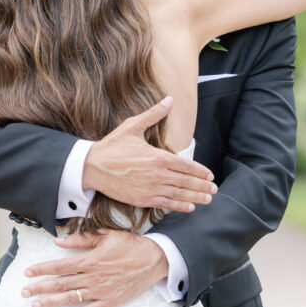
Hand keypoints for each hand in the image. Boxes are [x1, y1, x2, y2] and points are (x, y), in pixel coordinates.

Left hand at [21, 229, 168, 306]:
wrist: (154, 260)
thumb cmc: (130, 245)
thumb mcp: (105, 235)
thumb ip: (80, 239)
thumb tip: (58, 242)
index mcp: (89, 260)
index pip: (59, 266)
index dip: (41, 269)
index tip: (27, 272)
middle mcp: (92, 277)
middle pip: (60, 284)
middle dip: (39, 288)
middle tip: (24, 292)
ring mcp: (100, 291)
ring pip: (70, 298)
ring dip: (50, 303)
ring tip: (35, 306)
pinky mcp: (109, 301)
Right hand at [82, 96, 215, 212]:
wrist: (91, 167)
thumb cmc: (112, 146)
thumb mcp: (132, 126)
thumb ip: (153, 114)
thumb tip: (169, 100)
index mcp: (157, 156)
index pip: (186, 165)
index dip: (200, 171)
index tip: (209, 175)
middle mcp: (157, 174)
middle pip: (186, 181)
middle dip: (202, 186)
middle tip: (214, 189)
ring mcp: (150, 188)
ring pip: (179, 194)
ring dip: (196, 197)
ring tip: (208, 199)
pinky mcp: (142, 199)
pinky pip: (166, 204)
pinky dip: (180, 205)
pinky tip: (190, 206)